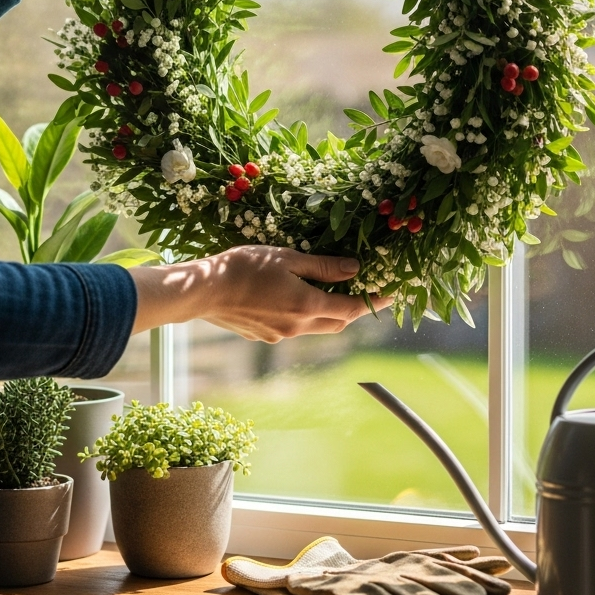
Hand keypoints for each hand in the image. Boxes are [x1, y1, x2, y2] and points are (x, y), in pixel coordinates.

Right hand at [129, 245, 391, 341]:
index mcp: (307, 306)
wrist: (202, 291)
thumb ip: (323, 266)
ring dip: (330, 313)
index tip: (391, 294)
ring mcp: (280, 335)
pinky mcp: (263, 336)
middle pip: (338, 323)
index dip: (374, 302)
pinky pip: (295, 328)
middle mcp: (298, 327)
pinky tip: (297, 299)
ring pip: (316, 327)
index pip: (352, 308)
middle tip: (366, 292)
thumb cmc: (243, 266)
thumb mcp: (287, 258)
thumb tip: (355, 270)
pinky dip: (306, 316)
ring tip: (334, 294)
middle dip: (355, 310)